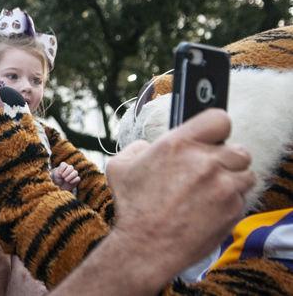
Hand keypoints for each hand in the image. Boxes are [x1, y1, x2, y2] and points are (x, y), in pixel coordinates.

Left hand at [52, 162, 79, 190]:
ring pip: (75, 172)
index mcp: (64, 166)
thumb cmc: (57, 179)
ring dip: (70, 176)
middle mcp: (69, 168)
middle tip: (63, 177)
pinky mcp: (76, 179)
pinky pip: (78, 178)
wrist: (60, 185)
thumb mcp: (55, 176)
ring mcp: (73, 173)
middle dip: (66, 172)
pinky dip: (74, 181)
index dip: (61, 169)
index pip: (64, 164)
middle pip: (71, 167)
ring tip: (66, 180)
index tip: (59, 173)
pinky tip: (70, 182)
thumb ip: (57, 173)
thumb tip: (61, 175)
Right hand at [106, 108, 254, 286]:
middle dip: (226, 159)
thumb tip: (150, 146)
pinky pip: (243, 199)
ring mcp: (223, 187)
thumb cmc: (132, 207)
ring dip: (232, 181)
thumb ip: (138, 147)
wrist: (147, 246)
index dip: (216, 128)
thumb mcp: (120, 166)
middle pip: (238, 149)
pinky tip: (209, 209)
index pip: (219, 120)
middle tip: (209, 170)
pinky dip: (231, 203)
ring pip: (245, 174)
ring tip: (210, 191)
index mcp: (178, 144)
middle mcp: (205, 162)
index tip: (210, 137)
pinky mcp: (233, 210)